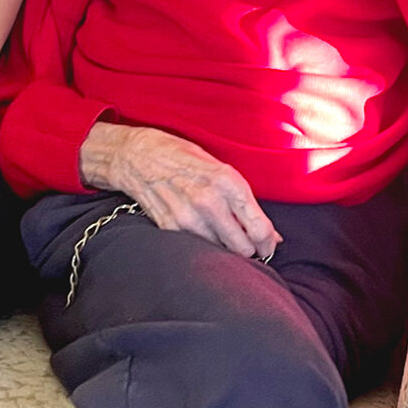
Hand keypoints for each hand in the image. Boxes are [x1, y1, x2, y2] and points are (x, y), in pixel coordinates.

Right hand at [80, 123, 280, 258]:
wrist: (136, 155)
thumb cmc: (180, 156)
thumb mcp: (218, 167)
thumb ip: (243, 200)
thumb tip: (270, 233)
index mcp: (227, 181)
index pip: (259, 228)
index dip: (268, 243)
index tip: (267, 246)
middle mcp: (209, 201)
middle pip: (243, 247)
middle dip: (249, 250)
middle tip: (248, 245)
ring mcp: (188, 217)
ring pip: (220, 252)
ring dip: (225, 249)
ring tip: (221, 234)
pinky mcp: (171, 228)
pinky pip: (197, 248)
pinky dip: (203, 245)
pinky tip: (201, 231)